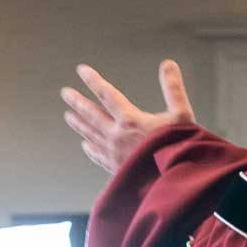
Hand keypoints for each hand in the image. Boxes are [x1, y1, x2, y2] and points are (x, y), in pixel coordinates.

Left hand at [61, 60, 195, 171]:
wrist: (173, 182)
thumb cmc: (179, 147)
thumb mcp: (182, 114)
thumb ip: (173, 88)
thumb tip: (168, 64)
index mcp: (130, 120)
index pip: (107, 95)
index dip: (93, 81)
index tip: (81, 70)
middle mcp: (116, 135)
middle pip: (91, 114)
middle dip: (77, 102)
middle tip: (65, 93)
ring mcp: (113, 153)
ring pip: (90, 134)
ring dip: (78, 124)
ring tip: (68, 116)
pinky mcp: (115, 168)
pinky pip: (97, 155)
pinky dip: (89, 149)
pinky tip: (85, 146)